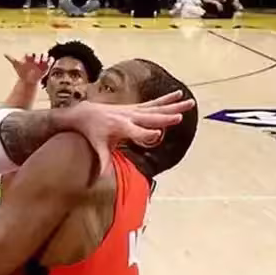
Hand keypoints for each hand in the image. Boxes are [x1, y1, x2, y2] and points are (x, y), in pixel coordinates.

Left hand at [4, 53, 50, 86]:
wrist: (28, 79)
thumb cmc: (22, 71)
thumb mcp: (16, 65)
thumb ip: (11, 59)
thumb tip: (5, 53)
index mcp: (29, 56)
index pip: (31, 54)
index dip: (30, 57)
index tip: (28, 61)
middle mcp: (36, 57)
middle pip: (39, 54)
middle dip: (38, 58)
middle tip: (36, 63)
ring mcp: (42, 61)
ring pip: (45, 55)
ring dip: (45, 59)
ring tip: (42, 63)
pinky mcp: (47, 65)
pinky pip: (51, 60)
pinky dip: (51, 61)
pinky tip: (49, 63)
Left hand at [64, 91, 194, 177]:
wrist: (85, 112)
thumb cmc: (92, 132)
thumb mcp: (97, 146)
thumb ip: (103, 161)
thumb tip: (100, 179)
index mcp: (121, 127)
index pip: (136, 132)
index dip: (146, 134)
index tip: (158, 134)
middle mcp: (129, 117)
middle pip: (151, 118)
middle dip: (166, 117)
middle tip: (180, 116)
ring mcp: (134, 111)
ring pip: (157, 108)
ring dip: (174, 105)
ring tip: (190, 102)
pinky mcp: (136, 107)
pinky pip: (154, 103)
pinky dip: (167, 99)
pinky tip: (179, 95)